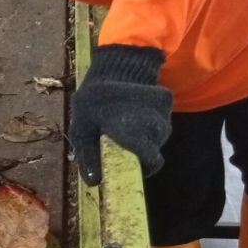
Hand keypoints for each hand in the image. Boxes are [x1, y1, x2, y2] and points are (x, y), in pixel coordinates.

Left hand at [69, 44, 172, 185]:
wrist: (114, 64)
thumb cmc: (93, 99)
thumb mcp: (81, 127)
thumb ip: (88, 155)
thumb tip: (94, 183)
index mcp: (132, 131)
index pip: (152, 161)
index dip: (143, 166)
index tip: (131, 164)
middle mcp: (153, 123)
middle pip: (154, 150)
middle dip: (139, 150)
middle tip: (121, 139)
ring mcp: (163, 112)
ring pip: (158, 136)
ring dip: (144, 135)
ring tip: (125, 122)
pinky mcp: (167, 102)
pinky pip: (161, 121)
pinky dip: (150, 120)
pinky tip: (134, 111)